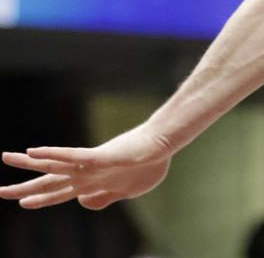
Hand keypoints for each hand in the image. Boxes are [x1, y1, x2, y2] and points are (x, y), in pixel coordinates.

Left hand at [0, 125, 173, 209]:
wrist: (163, 145)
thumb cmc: (149, 164)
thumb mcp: (126, 191)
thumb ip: (104, 198)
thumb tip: (82, 203)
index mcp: (93, 183)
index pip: (60, 193)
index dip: (41, 199)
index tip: (23, 201)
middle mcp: (87, 174)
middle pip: (50, 182)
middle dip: (24, 188)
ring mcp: (91, 165)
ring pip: (54, 167)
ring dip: (29, 165)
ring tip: (7, 157)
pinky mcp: (100, 156)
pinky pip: (72, 156)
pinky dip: (53, 154)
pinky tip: (36, 151)